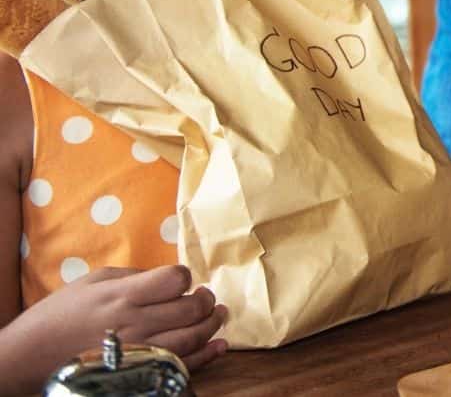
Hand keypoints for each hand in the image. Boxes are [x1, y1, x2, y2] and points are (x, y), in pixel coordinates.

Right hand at [0, 265, 226, 394]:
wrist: (32, 354)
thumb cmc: (62, 312)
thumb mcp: (95, 280)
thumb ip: (134, 275)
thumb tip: (167, 278)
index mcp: (124, 295)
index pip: (175, 280)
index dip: (184, 276)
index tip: (180, 279)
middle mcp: (135, 324)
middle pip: (190, 308)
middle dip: (207, 299)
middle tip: (207, 296)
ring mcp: (140, 351)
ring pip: (192, 338)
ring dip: (212, 324)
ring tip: (218, 314)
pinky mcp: (140, 372)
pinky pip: (182, 366)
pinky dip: (206, 356)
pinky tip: (220, 345)